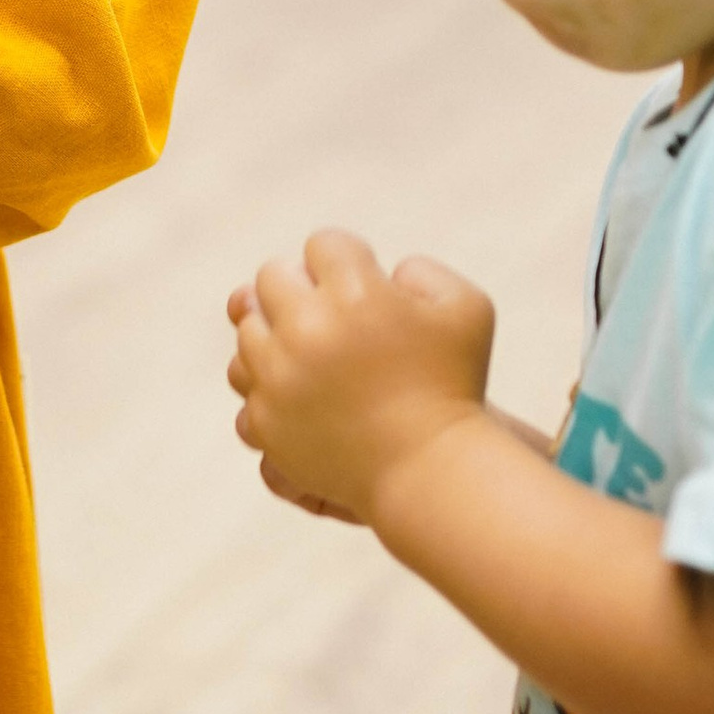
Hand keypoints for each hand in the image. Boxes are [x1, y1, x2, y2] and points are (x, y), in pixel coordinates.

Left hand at [227, 231, 496, 525]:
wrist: (429, 469)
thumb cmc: (454, 385)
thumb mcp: (466, 309)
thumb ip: (422, 271)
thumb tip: (380, 274)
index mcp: (355, 293)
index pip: (324, 244)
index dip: (348, 260)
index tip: (366, 285)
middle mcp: (308, 328)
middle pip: (272, 276)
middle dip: (302, 288)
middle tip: (332, 313)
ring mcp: (279, 375)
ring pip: (249, 327)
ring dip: (277, 331)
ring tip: (312, 349)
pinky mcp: (266, 417)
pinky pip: (246, 379)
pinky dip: (268, 379)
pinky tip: (298, 385)